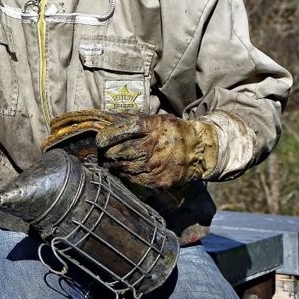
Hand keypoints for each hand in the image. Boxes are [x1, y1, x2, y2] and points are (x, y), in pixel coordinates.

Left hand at [44, 109, 218, 189]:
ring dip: (113, 165)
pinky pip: (133, 179)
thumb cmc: (173, 132)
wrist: (199, 151)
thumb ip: (134, 121)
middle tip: (101, 153)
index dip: (107, 135)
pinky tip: (123, 170)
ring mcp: (155, 165)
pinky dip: (125, 175)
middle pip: (119, 151)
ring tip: (109, 161)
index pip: (124, 129)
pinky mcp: (158, 180)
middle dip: (107, 153)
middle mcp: (153, 146)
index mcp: (153, 127)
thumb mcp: (157, 120)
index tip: (99, 140)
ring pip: (123, 167)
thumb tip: (106, 118)